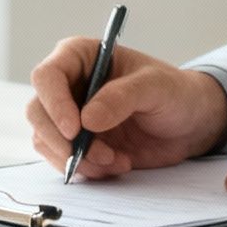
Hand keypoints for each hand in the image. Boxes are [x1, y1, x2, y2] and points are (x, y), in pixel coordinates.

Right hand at [26, 38, 226, 179]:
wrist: (189, 124)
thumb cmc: (174, 92)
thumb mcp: (156, 87)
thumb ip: (122, 97)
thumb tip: (87, 119)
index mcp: (80, 57)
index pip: (47, 76)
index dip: (54, 103)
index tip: (74, 129)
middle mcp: (68, 85)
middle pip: (38, 112)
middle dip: (62, 140)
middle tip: (97, 155)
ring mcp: (69, 115)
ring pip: (45, 140)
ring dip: (76, 158)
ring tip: (115, 160)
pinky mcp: (76, 142)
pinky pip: (62, 159)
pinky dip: (85, 169)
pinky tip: (116, 164)